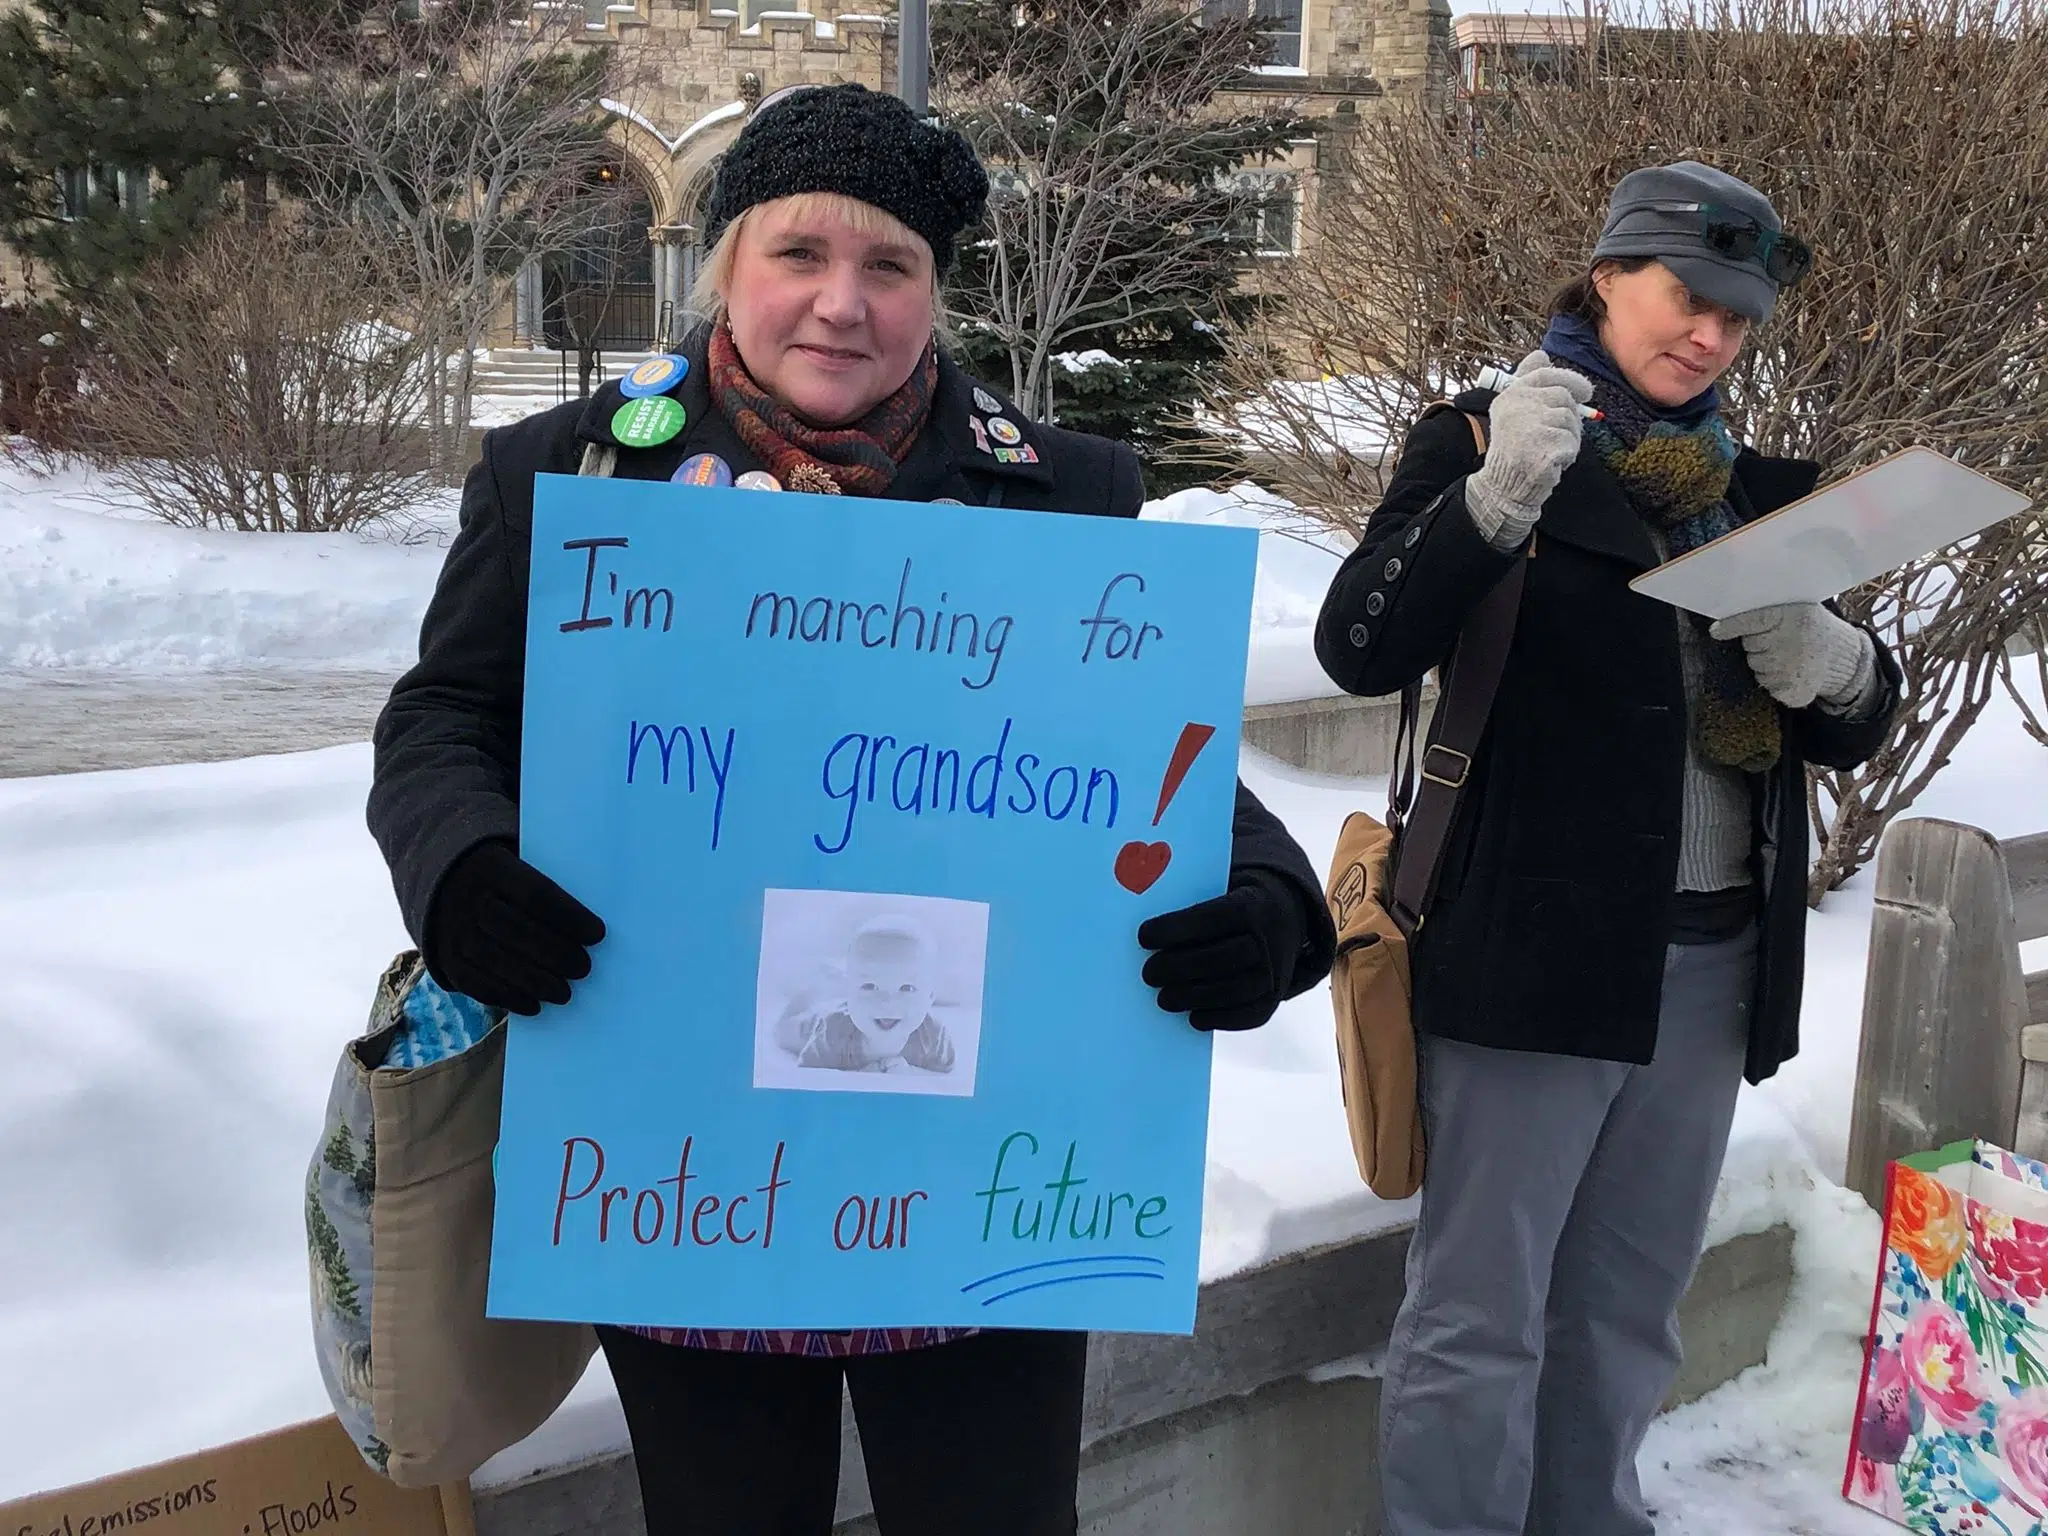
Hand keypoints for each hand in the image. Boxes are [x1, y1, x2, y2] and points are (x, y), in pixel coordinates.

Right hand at [422, 840, 605, 1015]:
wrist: (444, 882)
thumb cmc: (507, 879)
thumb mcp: (521, 862)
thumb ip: (551, 882)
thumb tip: (594, 921)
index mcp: (494, 867)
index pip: (537, 894)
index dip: (569, 916)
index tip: (598, 934)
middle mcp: (469, 898)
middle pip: (516, 930)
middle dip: (555, 953)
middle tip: (585, 969)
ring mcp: (453, 930)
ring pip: (496, 960)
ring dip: (535, 982)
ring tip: (566, 993)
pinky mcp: (446, 958)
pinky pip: (475, 983)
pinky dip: (507, 997)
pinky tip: (535, 1005)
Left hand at [1137, 870, 1305, 1032]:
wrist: (1281, 920)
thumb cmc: (1230, 909)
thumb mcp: (1218, 892)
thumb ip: (1188, 906)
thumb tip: (1143, 924)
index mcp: (1250, 905)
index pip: (1210, 918)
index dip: (1175, 928)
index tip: (1143, 937)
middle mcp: (1267, 938)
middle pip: (1222, 957)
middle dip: (1180, 967)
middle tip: (1149, 974)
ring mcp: (1275, 971)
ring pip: (1235, 990)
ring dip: (1194, 997)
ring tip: (1163, 999)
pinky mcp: (1274, 998)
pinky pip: (1248, 1015)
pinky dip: (1217, 1019)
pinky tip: (1192, 1017)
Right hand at [1465, 350, 1594, 549]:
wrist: (1503, 487)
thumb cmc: (1515, 448)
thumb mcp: (1514, 410)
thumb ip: (1527, 380)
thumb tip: (1541, 354)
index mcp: (1509, 396)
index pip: (1545, 375)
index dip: (1570, 379)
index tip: (1586, 392)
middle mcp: (1516, 407)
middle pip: (1563, 398)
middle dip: (1571, 417)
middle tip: (1563, 434)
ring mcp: (1530, 428)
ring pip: (1570, 421)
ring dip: (1569, 438)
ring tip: (1552, 451)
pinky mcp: (1543, 449)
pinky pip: (1571, 443)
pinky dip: (1568, 455)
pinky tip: (1552, 463)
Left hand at [1710, 602, 1870, 709]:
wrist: (1842, 655)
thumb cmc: (1810, 628)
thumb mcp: (1796, 608)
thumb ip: (1766, 610)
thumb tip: (1727, 618)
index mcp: (1791, 616)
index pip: (1752, 620)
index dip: (1732, 626)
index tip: (1716, 631)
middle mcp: (1791, 643)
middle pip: (1751, 646)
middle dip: (1758, 643)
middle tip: (1780, 639)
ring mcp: (1792, 670)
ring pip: (1757, 667)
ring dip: (1766, 662)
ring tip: (1789, 654)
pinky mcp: (1793, 691)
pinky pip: (1767, 685)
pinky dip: (1774, 680)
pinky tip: (1791, 671)